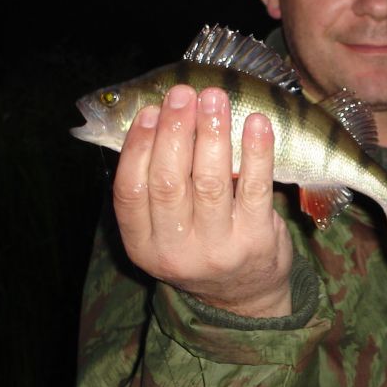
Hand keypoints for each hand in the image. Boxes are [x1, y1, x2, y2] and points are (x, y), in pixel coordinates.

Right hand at [112, 84, 292, 317]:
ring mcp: (218, 249)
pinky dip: (257, 152)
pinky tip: (256, 122)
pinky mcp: (256, 241)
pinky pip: (256, 189)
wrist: (245, 294)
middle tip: (183, 93)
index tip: (150, 110)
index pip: (129, 192)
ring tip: (215, 97)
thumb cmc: (200, 243)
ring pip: (211, 183)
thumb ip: (154, 184)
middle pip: (169, 184)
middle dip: (175, 131)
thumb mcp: (164, 228)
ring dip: (212, 133)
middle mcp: (175, 252)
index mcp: (142, 246)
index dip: (138, 147)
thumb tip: (158, 115)